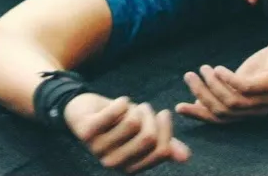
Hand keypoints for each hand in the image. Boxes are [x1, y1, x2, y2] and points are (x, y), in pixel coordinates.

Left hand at [64, 93, 191, 173]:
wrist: (81, 109)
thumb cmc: (116, 121)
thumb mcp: (142, 131)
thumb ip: (163, 143)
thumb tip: (186, 156)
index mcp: (130, 167)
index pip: (161, 151)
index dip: (166, 130)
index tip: (164, 114)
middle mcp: (114, 163)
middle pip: (149, 138)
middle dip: (151, 117)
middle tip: (145, 107)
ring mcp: (98, 148)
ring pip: (133, 123)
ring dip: (136, 108)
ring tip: (130, 105)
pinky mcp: (86, 131)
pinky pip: (114, 114)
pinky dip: (121, 103)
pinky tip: (121, 101)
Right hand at [175, 40, 267, 123]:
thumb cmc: (264, 67)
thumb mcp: (240, 81)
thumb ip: (223, 92)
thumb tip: (198, 101)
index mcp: (249, 112)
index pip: (220, 119)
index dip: (199, 114)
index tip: (178, 106)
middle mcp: (258, 110)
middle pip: (224, 110)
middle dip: (202, 94)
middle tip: (188, 76)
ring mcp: (267, 99)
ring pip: (233, 101)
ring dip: (213, 85)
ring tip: (203, 68)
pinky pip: (246, 88)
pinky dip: (228, 79)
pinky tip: (218, 68)